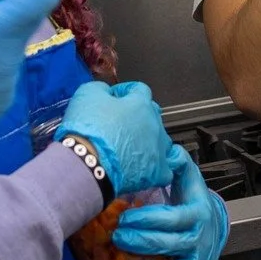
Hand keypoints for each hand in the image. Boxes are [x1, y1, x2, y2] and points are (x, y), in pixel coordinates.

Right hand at [56, 80, 174, 194]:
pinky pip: (173, 166)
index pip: (139, 90)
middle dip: (138, 116)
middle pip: (153, 115)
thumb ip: (101, 88)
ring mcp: (159, 149)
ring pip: (164, 140)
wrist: (88, 162)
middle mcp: (154, 124)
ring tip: (137, 146)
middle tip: (121, 122)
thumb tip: (106, 92)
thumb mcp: (87, 94)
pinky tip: (161, 165)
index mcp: (140, 104)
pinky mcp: (158, 171)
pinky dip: (168, 164)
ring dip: (152, 140)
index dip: (126, 92)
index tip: (114, 98)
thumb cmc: (89, 129)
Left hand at [111, 146, 228, 259]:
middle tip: (118, 237)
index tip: (125, 216)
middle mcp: (200, 240)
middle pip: (170, 244)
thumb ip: (179, 164)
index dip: (149, 219)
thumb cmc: (194, 204)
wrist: (214, 229)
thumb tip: (168, 151)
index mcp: (198, 214)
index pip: (175, 218)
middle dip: (141, 242)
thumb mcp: (190, 180)